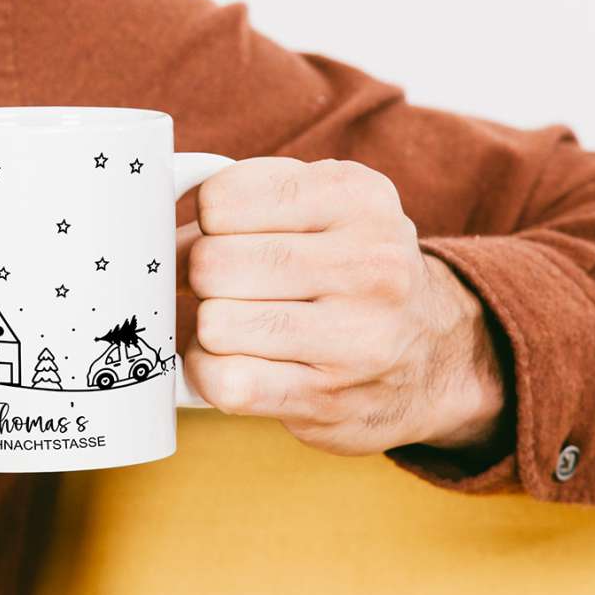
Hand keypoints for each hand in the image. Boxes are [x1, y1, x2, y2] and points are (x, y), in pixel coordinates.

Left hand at [180, 157, 505, 455]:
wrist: (437, 356)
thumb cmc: (354, 270)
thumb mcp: (327, 205)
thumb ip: (251, 195)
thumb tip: (157, 226)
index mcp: (358, 197)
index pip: (224, 199)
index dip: (202, 221)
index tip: (218, 233)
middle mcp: (369, 264)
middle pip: (213, 265)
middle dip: (199, 276)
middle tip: (219, 284)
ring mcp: (355, 338)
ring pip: (214, 324)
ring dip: (205, 327)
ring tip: (232, 321)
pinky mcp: (329, 399)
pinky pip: (226, 382)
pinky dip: (208, 371)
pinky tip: (230, 360)